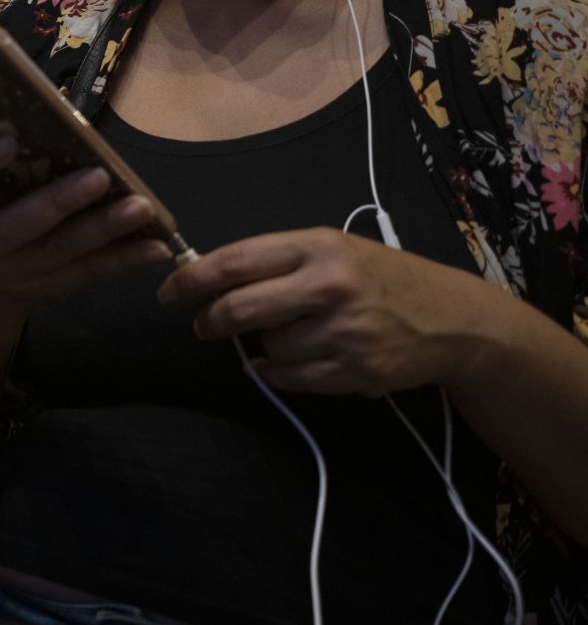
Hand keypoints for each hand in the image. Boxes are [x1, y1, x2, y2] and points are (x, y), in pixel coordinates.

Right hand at [0, 136, 169, 301]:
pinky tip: (156, 246)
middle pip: (17, 226)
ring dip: (104, 229)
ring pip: (61, 251)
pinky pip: (89, 274)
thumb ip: (0, 159)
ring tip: (141, 207)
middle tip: (101, 176)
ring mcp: (14, 271)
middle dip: (60, 201)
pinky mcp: (48, 288)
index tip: (7, 141)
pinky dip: (125, 260)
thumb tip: (48, 116)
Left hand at [158, 228, 500, 395]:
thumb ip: (276, 260)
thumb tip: (206, 277)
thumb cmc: (379, 277)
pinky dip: (278, 373)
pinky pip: (292, 378)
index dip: (192, 279)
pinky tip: (289, 361)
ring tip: (291, 333)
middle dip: (210, 320)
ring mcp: (345, 331)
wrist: (453, 319)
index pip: (236, 261)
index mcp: (317, 246)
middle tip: (202, 325)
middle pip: (241, 308)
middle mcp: (330, 286)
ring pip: (269, 347)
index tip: (170, 291)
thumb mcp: (332, 249)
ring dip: (265, 345)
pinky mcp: (358, 371)